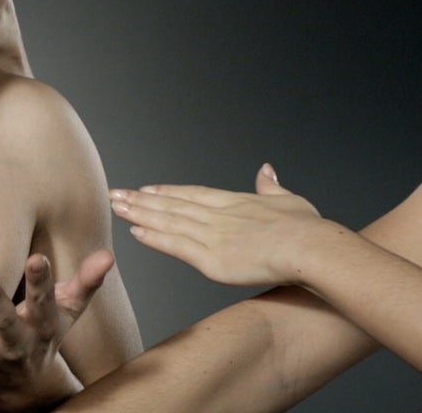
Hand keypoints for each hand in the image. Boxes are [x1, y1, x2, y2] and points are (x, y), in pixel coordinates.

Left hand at [0, 251, 114, 410]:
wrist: (21, 384)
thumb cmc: (44, 334)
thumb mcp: (69, 312)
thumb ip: (86, 283)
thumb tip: (107, 255)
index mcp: (43, 326)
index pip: (44, 302)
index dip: (41, 281)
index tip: (37, 258)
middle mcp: (15, 339)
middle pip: (3, 319)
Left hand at [110, 164, 328, 286]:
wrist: (312, 248)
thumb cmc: (308, 229)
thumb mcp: (289, 199)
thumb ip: (271, 186)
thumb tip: (266, 169)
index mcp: (234, 202)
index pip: (192, 194)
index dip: (167, 192)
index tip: (146, 188)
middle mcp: (218, 216)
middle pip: (172, 205)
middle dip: (142, 200)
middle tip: (116, 194)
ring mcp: (212, 237)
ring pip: (168, 222)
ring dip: (140, 215)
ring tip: (117, 207)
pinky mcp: (211, 259)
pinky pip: (176, 246)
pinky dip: (155, 238)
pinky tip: (136, 232)